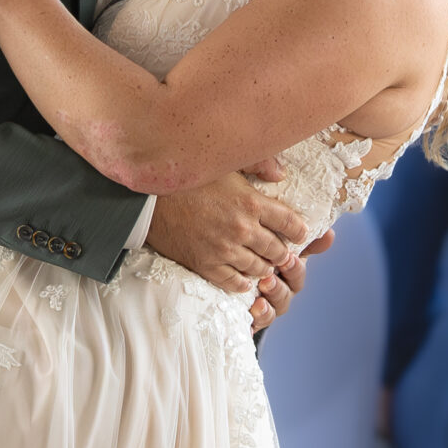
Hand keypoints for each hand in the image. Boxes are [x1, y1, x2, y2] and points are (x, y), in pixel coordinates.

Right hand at [146, 168, 309, 296]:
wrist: (148, 199)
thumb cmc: (187, 178)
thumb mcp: (224, 164)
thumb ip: (258, 164)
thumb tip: (281, 174)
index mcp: (251, 202)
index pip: (290, 223)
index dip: (299, 231)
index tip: (299, 234)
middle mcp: (242, 228)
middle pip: (277, 249)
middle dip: (283, 252)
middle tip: (282, 252)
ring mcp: (224, 249)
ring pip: (258, 268)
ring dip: (265, 268)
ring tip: (265, 265)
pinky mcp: (206, 264)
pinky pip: (234, 282)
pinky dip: (243, 283)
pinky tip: (245, 279)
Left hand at [249, 226, 332, 333]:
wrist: (234, 273)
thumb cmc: (262, 254)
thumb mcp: (280, 243)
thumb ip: (303, 240)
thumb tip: (330, 234)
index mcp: (288, 276)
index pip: (297, 275)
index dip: (295, 269)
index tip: (290, 258)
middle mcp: (280, 294)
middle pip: (284, 295)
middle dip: (279, 286)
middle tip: (269, 276)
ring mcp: (266, 309)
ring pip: (272, 310)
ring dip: (267, 302)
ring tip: (260, 290)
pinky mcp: (250, 320)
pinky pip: (255, 323)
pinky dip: (257, 317)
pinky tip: (253, 309)